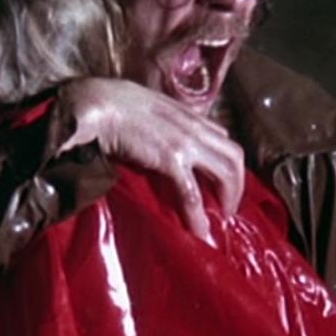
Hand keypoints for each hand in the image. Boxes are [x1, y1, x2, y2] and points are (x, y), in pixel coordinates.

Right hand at [59, 77, 244, 244]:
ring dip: (228, 198)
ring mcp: (186, 143)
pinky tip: (199, 230)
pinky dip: (198, 215)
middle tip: (227, 207)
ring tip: (220, 219)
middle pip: (234, 156)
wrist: (97, 105)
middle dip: (238, 185)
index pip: (222, 138)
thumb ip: (163, 123)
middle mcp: (195, 127)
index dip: (227, 162)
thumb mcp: (148, 107)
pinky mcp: (171, 160)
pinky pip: (192, 193)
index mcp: (188, 115)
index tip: (221, 182)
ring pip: (226, 173)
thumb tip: (160, 139)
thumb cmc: (112, 104)